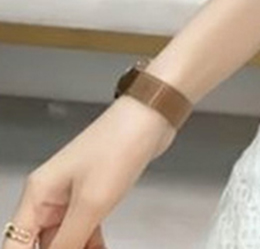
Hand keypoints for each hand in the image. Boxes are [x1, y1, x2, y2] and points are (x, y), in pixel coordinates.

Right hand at [3, 96, 177, 248]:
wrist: (152, 115)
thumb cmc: (119, 146)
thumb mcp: (91, 202)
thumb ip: (68, 241)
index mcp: (38, 195)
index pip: (16, 244)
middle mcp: (50, 196)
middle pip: (40, 243)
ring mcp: (72, 195)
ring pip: (64, 239)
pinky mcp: (93, 194)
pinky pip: (83, 229)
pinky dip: (90, 243)